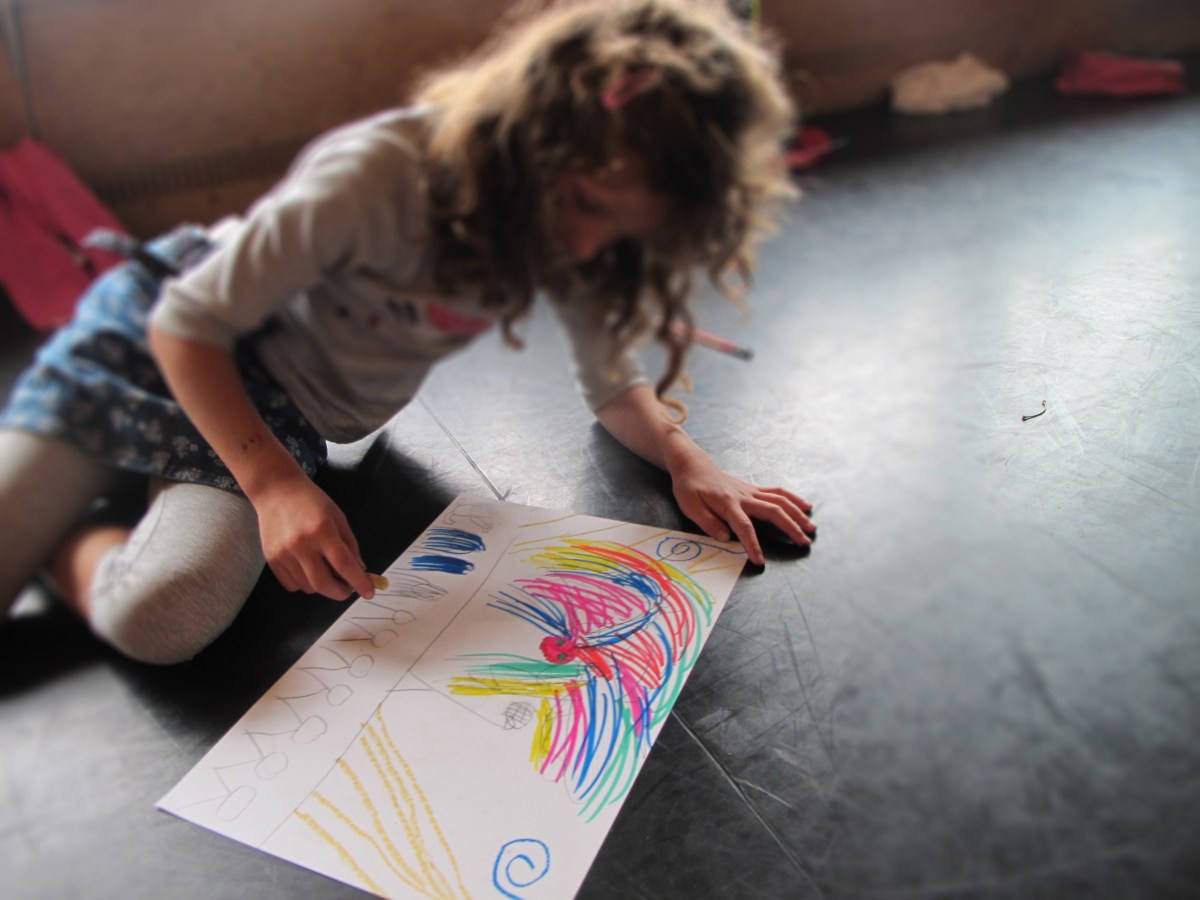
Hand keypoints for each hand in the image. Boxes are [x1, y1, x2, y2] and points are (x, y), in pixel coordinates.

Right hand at [252, 474, 375, 600]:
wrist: (276, 491)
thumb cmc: (311, 502)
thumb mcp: (338, 517)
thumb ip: (350, 545)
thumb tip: (359, 570)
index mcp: (323, 530)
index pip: (344, 564)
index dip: (359, 582)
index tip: (368, 592)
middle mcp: (302, 544)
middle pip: (324, 584)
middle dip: (340, 593)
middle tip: (348, 588)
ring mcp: (284, 553)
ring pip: (308, 587)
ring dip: (322, 586)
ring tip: (326, 571)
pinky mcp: (271, 559)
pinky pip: (291, 585)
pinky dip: (304, 584)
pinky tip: (308, 569)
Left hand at [670, 453, 815, 565]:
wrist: (693, 465)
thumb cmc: (689, 488)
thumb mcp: (690, 506)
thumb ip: (707, 522)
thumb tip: (725, 538)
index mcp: (727, 504)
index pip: (743, 527)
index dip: (752, 544)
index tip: (760, 561)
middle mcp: (744, 497)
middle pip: (772, 511)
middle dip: (790, 528)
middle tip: (805, 543)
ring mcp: (751, 491)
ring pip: (780, 500)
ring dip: (798, 514)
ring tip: (812, 529)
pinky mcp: (754, 489)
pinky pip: (778, 492)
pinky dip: (794, 499)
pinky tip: (806, 507)